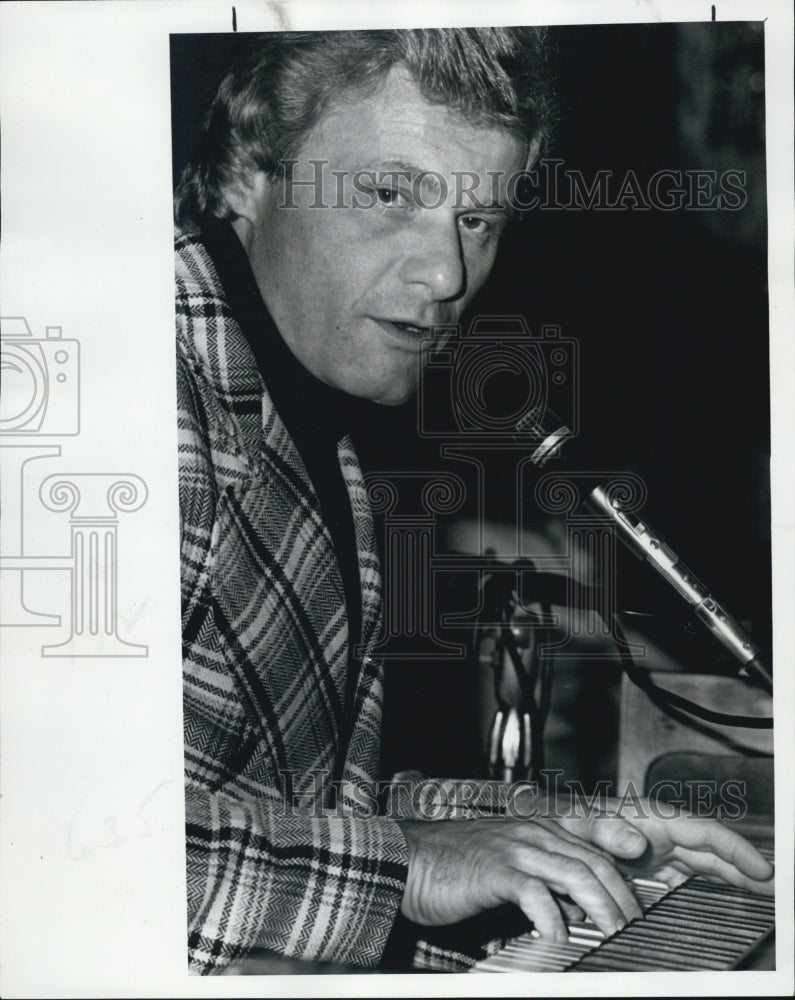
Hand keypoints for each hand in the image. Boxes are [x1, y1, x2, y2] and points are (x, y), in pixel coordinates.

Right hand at [397, 816, 642, 940]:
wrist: (406, 859)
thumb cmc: (453, 866)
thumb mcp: (506, 866)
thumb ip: (541, 878)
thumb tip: (576, 907)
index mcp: (537, 829)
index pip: (594, 840)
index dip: (624, 862)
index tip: (645, 890)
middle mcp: (532, 833)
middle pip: (595, 861)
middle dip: (623, 898)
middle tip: (638, 929)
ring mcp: (515, 849)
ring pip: (576, 873)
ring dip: (602, 909)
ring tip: (615, 936)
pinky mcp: (495, 871)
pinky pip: (536, 894)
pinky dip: (554, 918)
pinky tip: (560, 938)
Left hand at [521, 792, 773, 895]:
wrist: (538, 832)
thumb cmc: (557, 820)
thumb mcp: (575, 822)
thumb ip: (604, 829)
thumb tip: (636, 843)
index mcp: (648, 817)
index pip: (703, 830)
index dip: (735, 848)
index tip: (762, 869)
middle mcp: (658, 833)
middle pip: (712, 850)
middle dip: (744, 867)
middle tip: (775, 890)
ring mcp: (656, 852)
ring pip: (705, 865)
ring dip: (732, 879)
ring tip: (762, 899)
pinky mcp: (650, 870)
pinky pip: (688, 878)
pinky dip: (710, 888)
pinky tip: (724, 903)